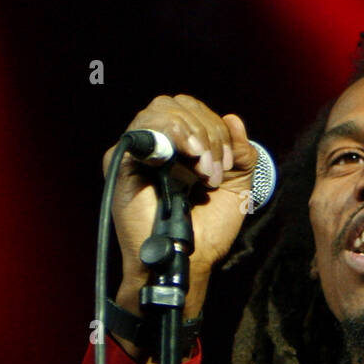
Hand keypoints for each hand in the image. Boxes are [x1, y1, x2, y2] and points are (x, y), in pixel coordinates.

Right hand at [103, 93, 257, 287]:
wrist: (189, 259)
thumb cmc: (208, 231)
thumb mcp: (238, 188)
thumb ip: (241, 153)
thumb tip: (233, 119)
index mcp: (182, 147)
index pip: (193, 110)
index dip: (215, 127)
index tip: (228, 162)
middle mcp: (158, 145)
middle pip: (179, 104)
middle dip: (207, 132)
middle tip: (214, 171)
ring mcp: (139, 152)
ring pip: (161, 109)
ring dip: (192, 134)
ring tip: (204, 170)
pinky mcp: (121, 162)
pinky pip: (141, 129)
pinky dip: (170, 134)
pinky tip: (185, 157)